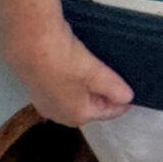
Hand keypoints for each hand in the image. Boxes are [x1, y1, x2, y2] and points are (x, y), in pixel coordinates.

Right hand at [7, 17, 132, 126]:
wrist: (28, 45)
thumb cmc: (65, 61)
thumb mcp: (95, 73)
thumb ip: (113, 87)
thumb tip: (128, 98)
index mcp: (77, 115)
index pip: (108, 113)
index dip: (123, 102)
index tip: (135, 91)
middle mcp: (59, 115)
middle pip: (90, 109)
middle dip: (105, 97)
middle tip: (119, 80)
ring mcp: (45, 104)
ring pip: (75, 100)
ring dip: (89, 90)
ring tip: (102, 74)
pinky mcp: (37, 90)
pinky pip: (63, 92)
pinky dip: (75, 85)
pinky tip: (79, 71)